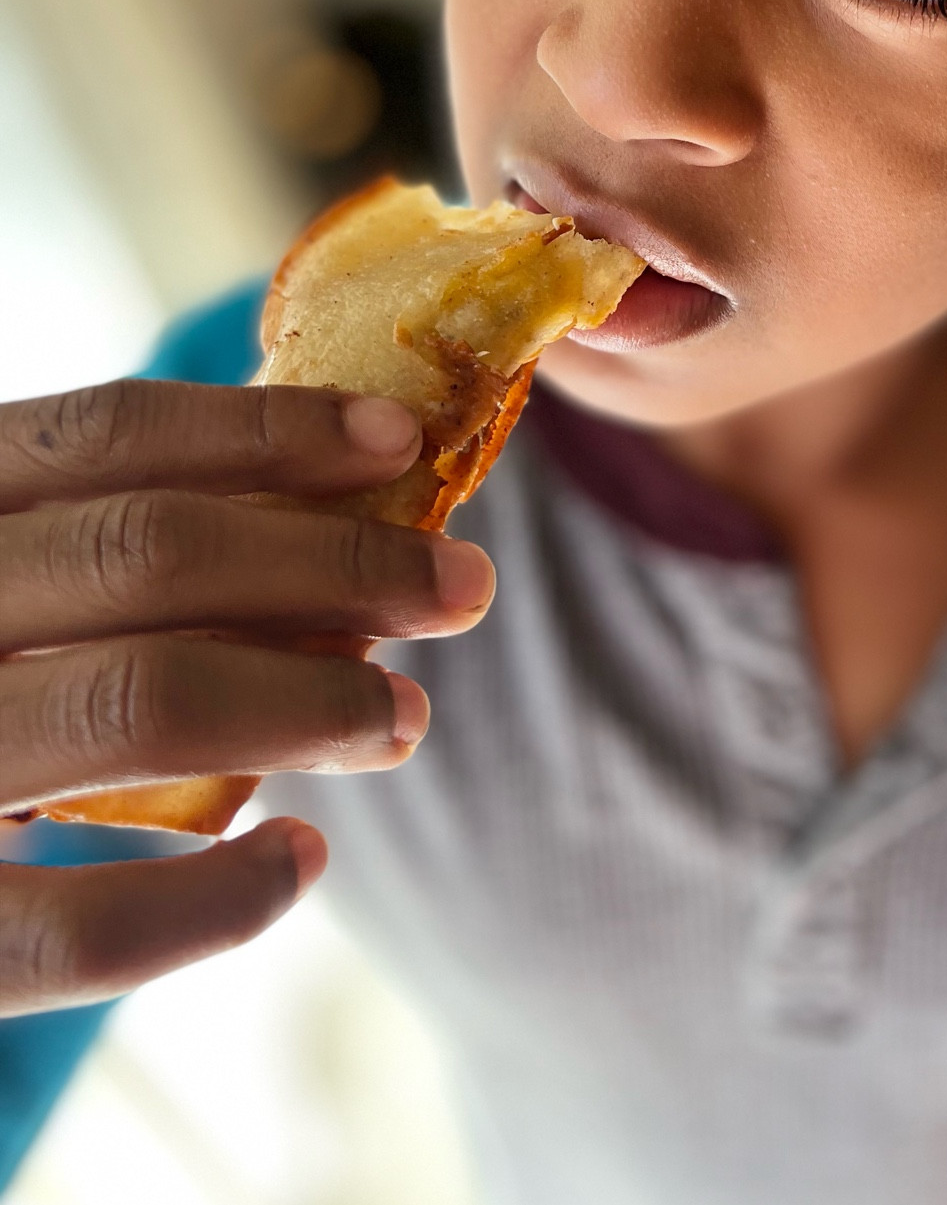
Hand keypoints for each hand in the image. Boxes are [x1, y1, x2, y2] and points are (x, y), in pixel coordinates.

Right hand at [0, 378, 494, 1014]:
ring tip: (403, 717)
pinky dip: (214, 898)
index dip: (268, 428)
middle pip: (153, 554)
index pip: (106, 434)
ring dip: (311, 701)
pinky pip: (77, 925)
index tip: (400, 442)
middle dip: (338, 564)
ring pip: (138, 700)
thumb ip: (105, 548)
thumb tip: (341, 524)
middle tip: (463, 587)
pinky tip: (301, 859)